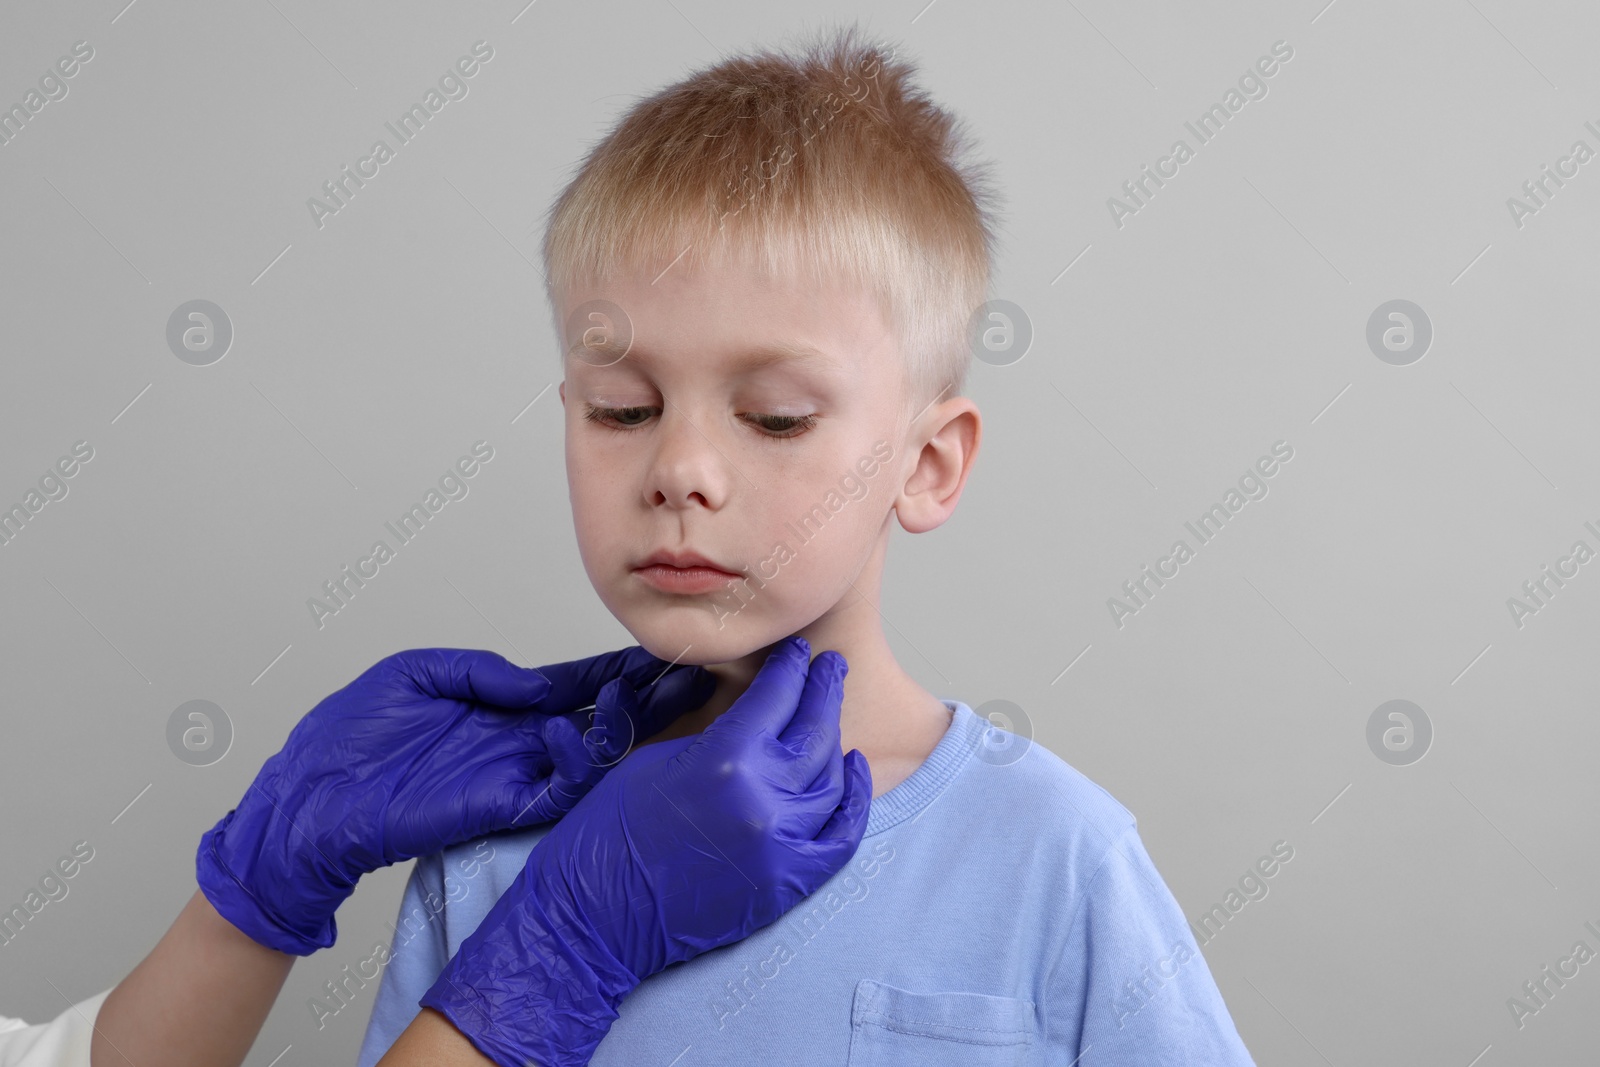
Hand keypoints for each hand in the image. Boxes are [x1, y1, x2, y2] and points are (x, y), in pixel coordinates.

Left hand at [197, 646, 713, 954]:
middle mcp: (517, 743)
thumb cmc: (349, 737)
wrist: (308, 799)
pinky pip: (557, 788)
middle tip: (689, 672)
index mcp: (500, 709)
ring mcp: (513, 776)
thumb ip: (483, 673)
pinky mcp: (500, 807)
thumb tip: (539, 683)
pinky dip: (578, 761)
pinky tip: (574, 727)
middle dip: (645, 696)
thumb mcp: (418, 675)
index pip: (573, 686)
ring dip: (624, 725)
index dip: (614, 668)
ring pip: (592, 755)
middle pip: (599, 719)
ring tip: (644, 691)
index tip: (655, 649)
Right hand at [417, 635, 871, 1066]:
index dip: (790, 667)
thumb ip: (719, 736)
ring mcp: (781, 843)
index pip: (777, 695)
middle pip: (815, 729)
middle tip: (831, 667)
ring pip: (832, 778)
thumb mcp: (659, 758)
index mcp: (726, 758)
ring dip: (835, 740)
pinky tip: (853, 771)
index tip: (797, 652)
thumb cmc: (610, 832)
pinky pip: (841, 836)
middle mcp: (763, 797)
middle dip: (824, 689)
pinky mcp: (787, 883)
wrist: (596, 913)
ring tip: (830, 717)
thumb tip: (755, 714)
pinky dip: (854, 800)